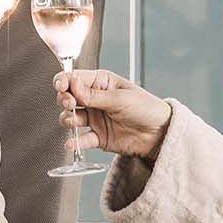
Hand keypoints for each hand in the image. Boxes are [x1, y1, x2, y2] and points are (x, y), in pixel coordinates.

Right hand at [54, 69, 171, 158]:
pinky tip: (72, 143)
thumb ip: (94, 96)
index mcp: (101, 82)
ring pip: (70, 118)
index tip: (62, 87)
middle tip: (71, 104)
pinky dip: (75, 142)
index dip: (64, 81)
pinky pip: (82, 139)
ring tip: (73, 121)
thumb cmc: (146, 108)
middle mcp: (94, 99)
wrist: (160, 133)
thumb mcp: (120, 98)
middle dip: (65, 99)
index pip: (75, 78)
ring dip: (67, 119)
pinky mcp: (98, 137)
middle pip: (68, 97)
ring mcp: (95, 118)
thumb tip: (72, 84)